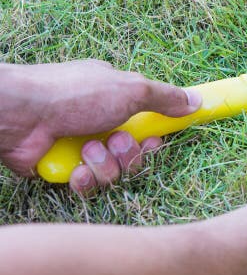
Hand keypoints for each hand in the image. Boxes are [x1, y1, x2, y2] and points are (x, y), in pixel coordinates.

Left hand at [0, 59, 201, 193]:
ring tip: (87, 149)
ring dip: (105, 163)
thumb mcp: (130, 88)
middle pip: (134, 152)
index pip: (147, 122)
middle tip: (116, 141)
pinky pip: (89, 185)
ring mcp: (79, 147)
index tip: (156, 138)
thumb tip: (197, 101)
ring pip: (114, 171)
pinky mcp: (62, 170)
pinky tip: (74, 168)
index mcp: (114, 98)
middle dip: (129, 152)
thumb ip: (166, 97)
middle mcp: (98, 123)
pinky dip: (85, 178)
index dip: (154, 136)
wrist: (21, 115)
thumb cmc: (74, 94)